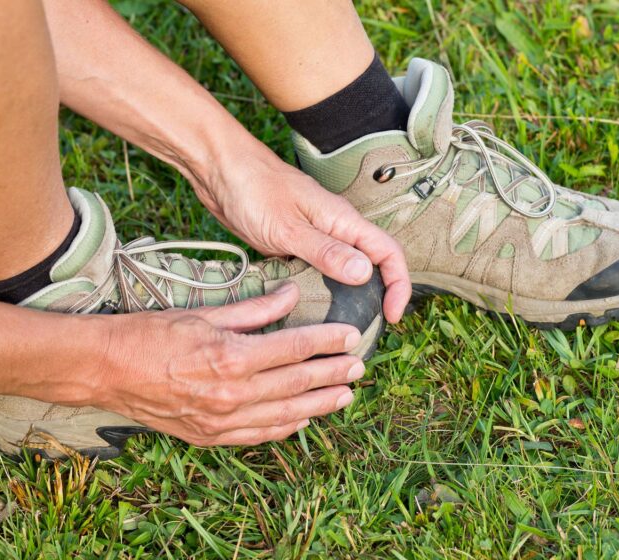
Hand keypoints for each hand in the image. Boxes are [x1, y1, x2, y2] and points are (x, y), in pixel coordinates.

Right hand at [95, 283, 364, 445]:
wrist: (104, 371)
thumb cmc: (149, 335)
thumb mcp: (203, 312)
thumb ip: (253, 308)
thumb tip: (290, 294)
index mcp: (231, 357)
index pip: (294, 348)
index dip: (327, 342)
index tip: (350, 336)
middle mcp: (232, 394)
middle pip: (298, 383)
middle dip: (333, 374)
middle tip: (359, 366)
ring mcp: (222, 421)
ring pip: (286, 414)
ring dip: (320, 405)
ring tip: (345, 395)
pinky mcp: (210, 436)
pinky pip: (260, 435)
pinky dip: (287, 427)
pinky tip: (305, 419)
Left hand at [190, 137, 410, 322]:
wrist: (220, 170)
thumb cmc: (252, 188)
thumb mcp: (288, 228)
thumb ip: (326, 251)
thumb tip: (365, 273)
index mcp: (343, 221)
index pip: (388, 253)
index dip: (398, 285)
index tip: (392, 315)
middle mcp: (336, 229)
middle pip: (372, 265)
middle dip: (378, 296)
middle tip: (367, 329)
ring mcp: (316, 237)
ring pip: (344, 271)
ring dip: (348, 298)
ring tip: (339, 327)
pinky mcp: (295, 245)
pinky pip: (317, 272)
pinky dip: (319, 292)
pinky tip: (308, 310)